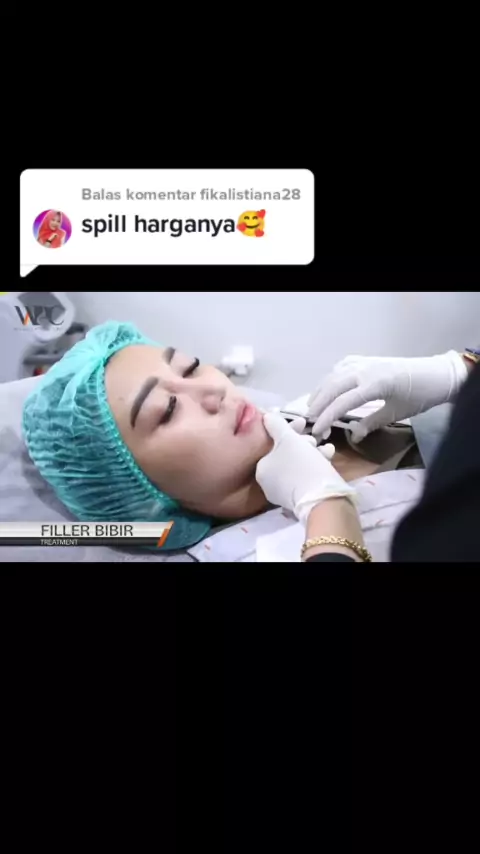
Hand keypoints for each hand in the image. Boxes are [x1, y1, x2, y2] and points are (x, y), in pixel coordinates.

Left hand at [256, 413, 354, 523]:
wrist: (323, 498)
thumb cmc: (302, 465)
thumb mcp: (288, 439)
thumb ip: (275, 425)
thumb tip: (266, 415)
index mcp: (261, 468)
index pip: (273, 444)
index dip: (289, 430)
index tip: (303, 422)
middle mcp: (268, 482)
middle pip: (286, 454)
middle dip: (303, 443)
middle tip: (314, 439)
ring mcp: (283, 493)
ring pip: (298, 465)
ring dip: (312, 452)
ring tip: (326, 449)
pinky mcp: (300, 499)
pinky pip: (305, 477)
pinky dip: (315, 465)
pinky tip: (328, 457)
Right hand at [307, 351, 467, 442]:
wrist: (436, 374)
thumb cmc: (419, 397)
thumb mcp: (395, 413)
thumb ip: (371, 423)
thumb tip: (354, 435)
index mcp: (374, 385)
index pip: (342, 403)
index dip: (326, 417)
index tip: (317, 431)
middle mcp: (364, 370)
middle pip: (332, 387)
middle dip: (318, 404)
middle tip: (309, 421)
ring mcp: (364, 362)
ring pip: (334, 375)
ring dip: (321, 391)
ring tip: (312, 406)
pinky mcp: (366, 359)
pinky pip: (342, 367)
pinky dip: (331, 377)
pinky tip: (328, 387)